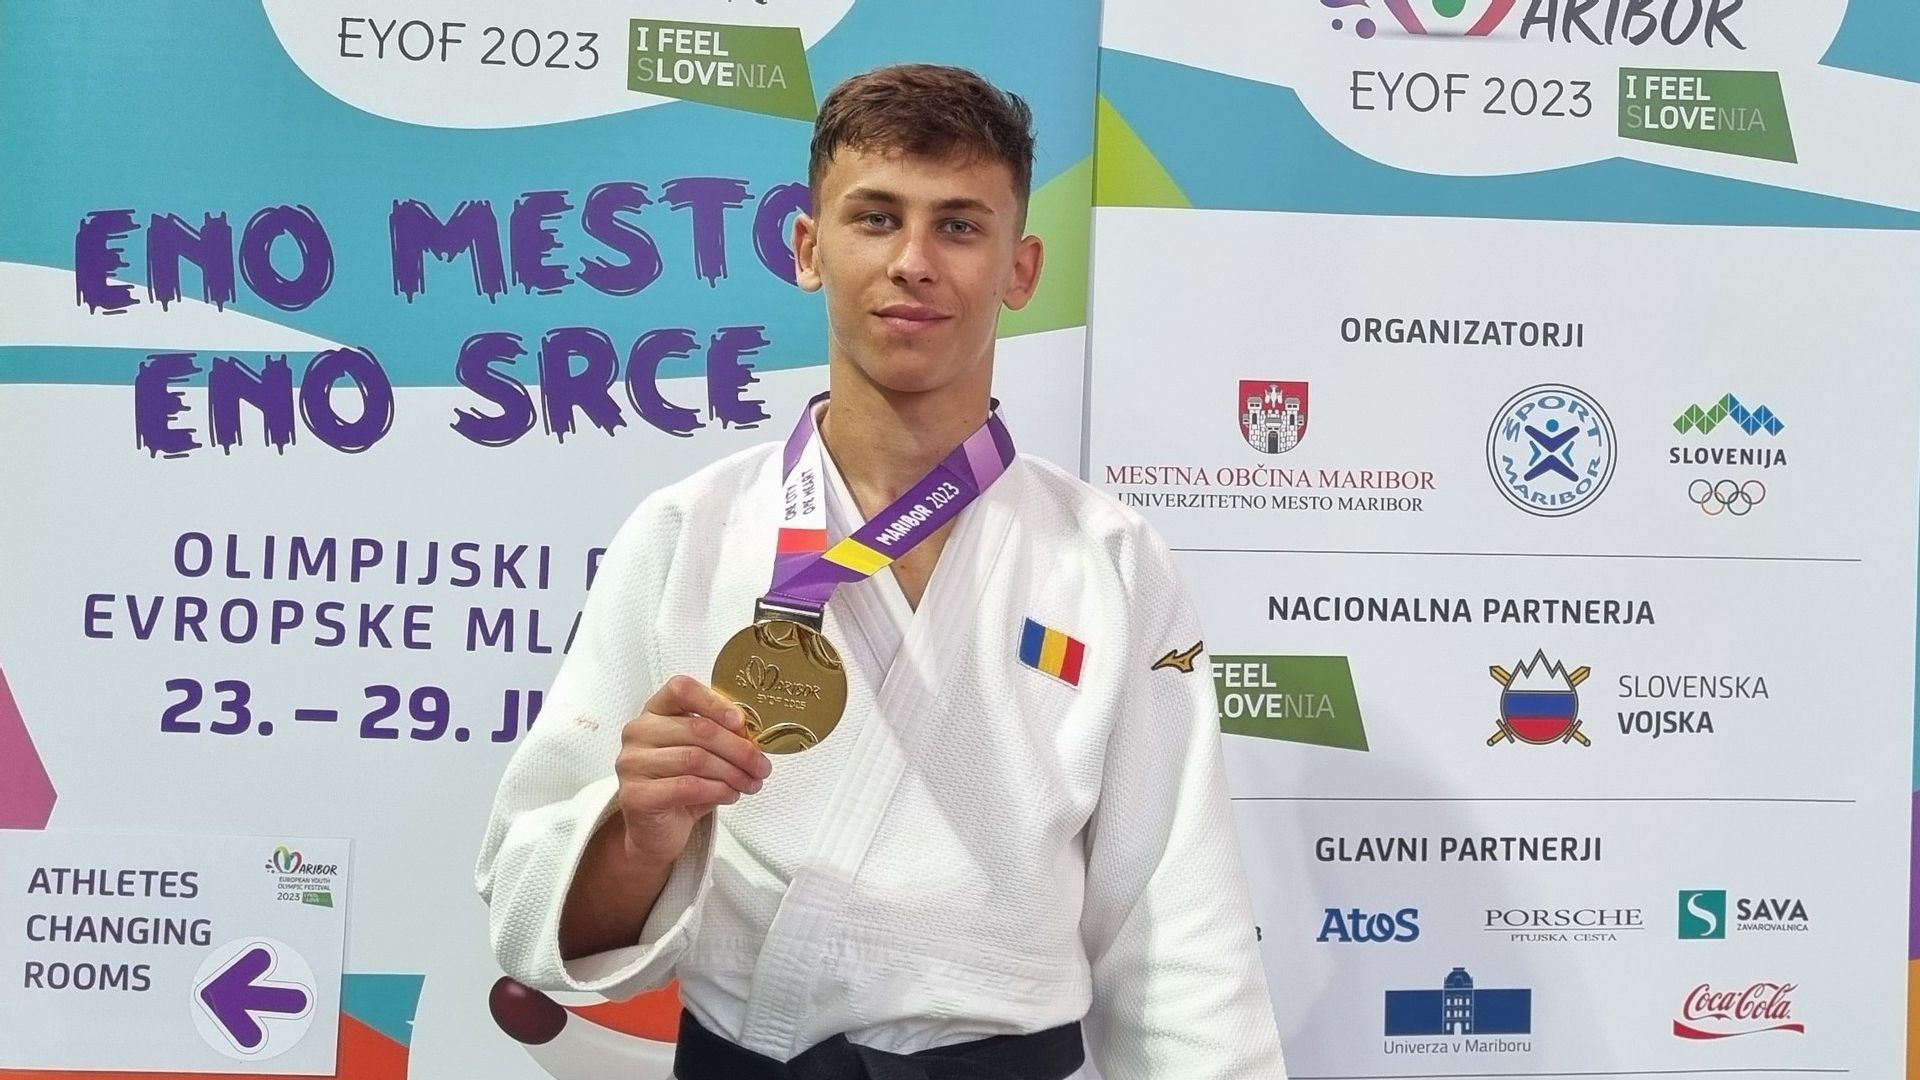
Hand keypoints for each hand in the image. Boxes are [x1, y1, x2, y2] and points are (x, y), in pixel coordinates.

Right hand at [614, 676, 771, 867]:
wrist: (657, 830)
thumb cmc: (682, 786)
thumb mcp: (702, 753)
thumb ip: (720, 736)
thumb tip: (755, 736)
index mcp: (654, 712)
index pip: (681, 689)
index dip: (715, 702)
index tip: (741, 722)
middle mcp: (638, 732)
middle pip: (698, 728)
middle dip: (739, 749)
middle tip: (762, 765)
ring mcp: (632, 763)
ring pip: (696, 758)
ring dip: (733, 772)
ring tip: (750, 783)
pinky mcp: (635, 795)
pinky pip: (687, 786)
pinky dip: (718, 790)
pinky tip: (730, 794)